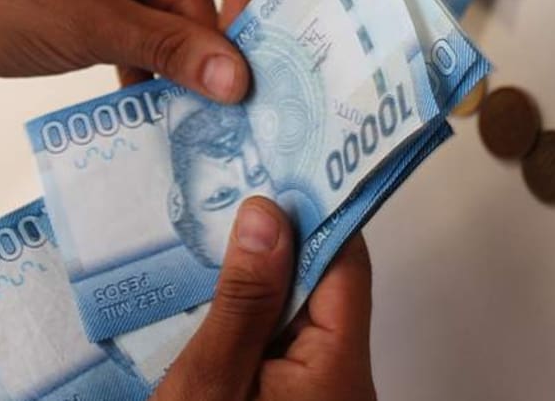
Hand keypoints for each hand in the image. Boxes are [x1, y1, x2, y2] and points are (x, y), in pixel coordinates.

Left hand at [0, 0, 255, 101]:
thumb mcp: (92, 20)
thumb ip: (170, 48)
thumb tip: (237, 79)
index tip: (251, 44)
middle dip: (205, 48)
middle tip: (225, 100)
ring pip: (165, 25)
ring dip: (176, 68)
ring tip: (187, 111)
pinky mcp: (91, 13)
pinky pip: (138, 41)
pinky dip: (145, 71)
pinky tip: (146, 104)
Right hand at [152, 197, 376, 400]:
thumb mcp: (210, 381)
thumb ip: (242, 302)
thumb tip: (265, 217)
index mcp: (336, 368)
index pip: (345, 265)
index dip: (315, 215)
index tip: (277, 176)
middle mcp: (342, 374)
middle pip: (324, 285)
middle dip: (279, 243)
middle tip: (231, 202)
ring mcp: (322, 386)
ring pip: (300, 310)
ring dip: (262, 280)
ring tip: (216, 243)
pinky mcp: (298, 394)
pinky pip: (284, 338)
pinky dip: (255, 314)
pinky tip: (219, 298)